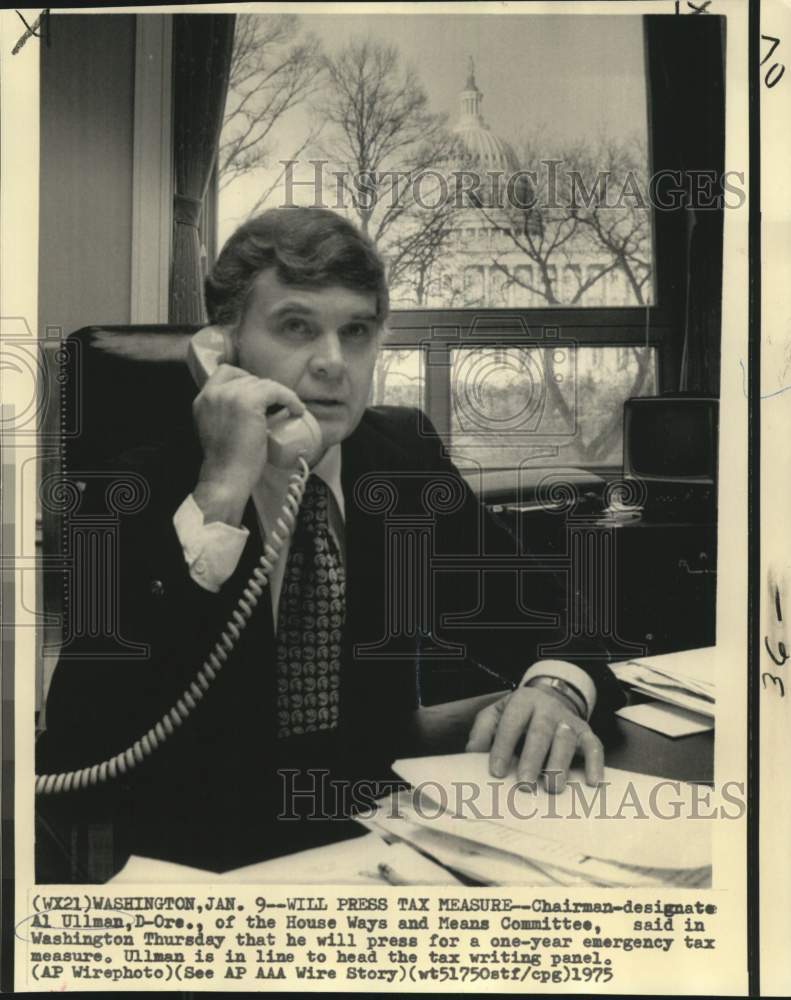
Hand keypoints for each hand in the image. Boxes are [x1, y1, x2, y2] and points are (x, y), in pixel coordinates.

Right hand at [192, 364, 304, 525]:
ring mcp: (230, 395)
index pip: (224, 372)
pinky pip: (276, 390)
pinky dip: (290, 398)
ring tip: (288, 408)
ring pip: (262, 383)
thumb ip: (224, 413)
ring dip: (278, 394)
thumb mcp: (216, 430)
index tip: (258, 392)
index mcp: (202, 400)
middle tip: (276, 405)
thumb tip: (248, 407)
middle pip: (246, 377)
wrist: (226, 477)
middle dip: (263, 390)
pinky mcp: (249, 402)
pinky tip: (296, 410)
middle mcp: (213, 393)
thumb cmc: (226, 462)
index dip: (245, 379)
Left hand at [465, 687, 603, 792]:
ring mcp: (568, 721)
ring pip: (567, 741)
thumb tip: (472, 754)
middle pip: (541, 733)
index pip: (511, 724)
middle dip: (532, 759)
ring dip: (560, 764)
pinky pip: (594, 746)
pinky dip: (595, 764)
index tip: (496, 771)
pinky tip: (592, 782)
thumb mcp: (495, 714)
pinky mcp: (586, 732)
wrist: (549, 697)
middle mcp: (548, 709)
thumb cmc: (517, 715)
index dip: (503, 747)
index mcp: (522, 702)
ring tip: (552, 787)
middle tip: (524, 784)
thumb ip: (482, 732)